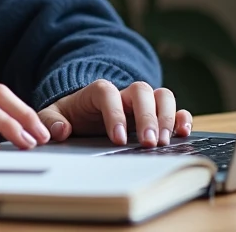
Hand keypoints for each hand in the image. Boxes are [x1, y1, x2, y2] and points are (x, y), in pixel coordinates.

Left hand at [38, 80, 192, 147]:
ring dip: (166, 117)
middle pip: (141, 91)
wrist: (84, 111)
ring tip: (165, 141)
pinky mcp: (155, 113)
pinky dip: (182, 118)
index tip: (117, 138)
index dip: (115, 114)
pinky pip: (174, 108)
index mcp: (98, 91)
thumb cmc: (72, 115)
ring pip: (161, 95)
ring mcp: (141, 102)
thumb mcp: (55, 115)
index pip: (108, 94)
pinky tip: (183, 133)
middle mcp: (123, 94)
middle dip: (147, 117)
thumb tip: (60, 131)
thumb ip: (52, 121)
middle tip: (148, 143)